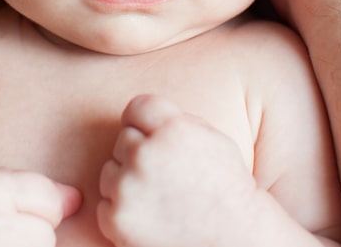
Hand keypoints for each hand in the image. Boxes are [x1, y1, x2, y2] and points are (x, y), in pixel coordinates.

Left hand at [97, 95, 261, 246]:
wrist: (234, 241)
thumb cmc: (227, 190)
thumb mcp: (213, 141)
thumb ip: (178, 122)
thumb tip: (146, 116)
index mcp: (173, 130)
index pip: (138, 107)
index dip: (143, 121)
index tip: (150, 136)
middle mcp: (147, 154)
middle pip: (123, 139)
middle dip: (139, 154)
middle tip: (163, 176)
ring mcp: (129, 188)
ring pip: (110, 171)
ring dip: (127, 182)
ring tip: (159, 198)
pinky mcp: (118, 219)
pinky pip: (105, 205)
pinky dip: (123, 213)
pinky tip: (151, 218)